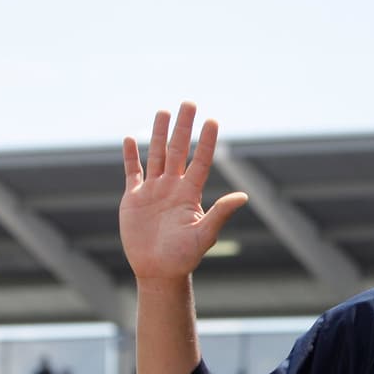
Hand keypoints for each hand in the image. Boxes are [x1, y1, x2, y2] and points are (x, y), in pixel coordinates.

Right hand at [120, 102, 248, 282]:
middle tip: (189, 102)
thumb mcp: (204, 235)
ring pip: (157, 155)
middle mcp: (173, 187)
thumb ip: (220, 213)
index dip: (207, 141)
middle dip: (184, 127)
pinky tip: (131, 138)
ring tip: (164, 111)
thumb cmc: (184, 257)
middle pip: (178, 150)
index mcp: (190, 194)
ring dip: (159, 134)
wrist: (158, 270)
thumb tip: (243, 196)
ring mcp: (153, 191)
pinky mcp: (134, 198)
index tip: (213, 120)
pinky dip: (130, 156)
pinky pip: (133, 172)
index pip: (201, 161)